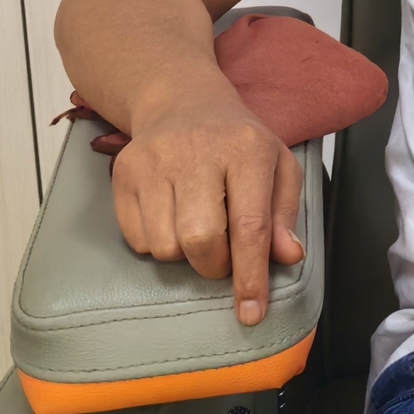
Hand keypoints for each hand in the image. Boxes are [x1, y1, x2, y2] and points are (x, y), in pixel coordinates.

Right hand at [110, 79, 305, 324]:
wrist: (182, 101)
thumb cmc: (238, 142)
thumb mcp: (278, 168)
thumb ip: (284, 215)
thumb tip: (289, 256)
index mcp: (247, 149)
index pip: (250, 225)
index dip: (251, 275)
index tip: (252, 312)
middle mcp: (197, 151)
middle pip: (201, 241)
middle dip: (215, 265)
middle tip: (224, 253)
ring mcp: (155, 161)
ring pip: (165, 246)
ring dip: (185, 255)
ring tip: (198, 227)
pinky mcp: (124, 172)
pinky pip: (137, 239)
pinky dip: (157, 243)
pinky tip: (171, 215)